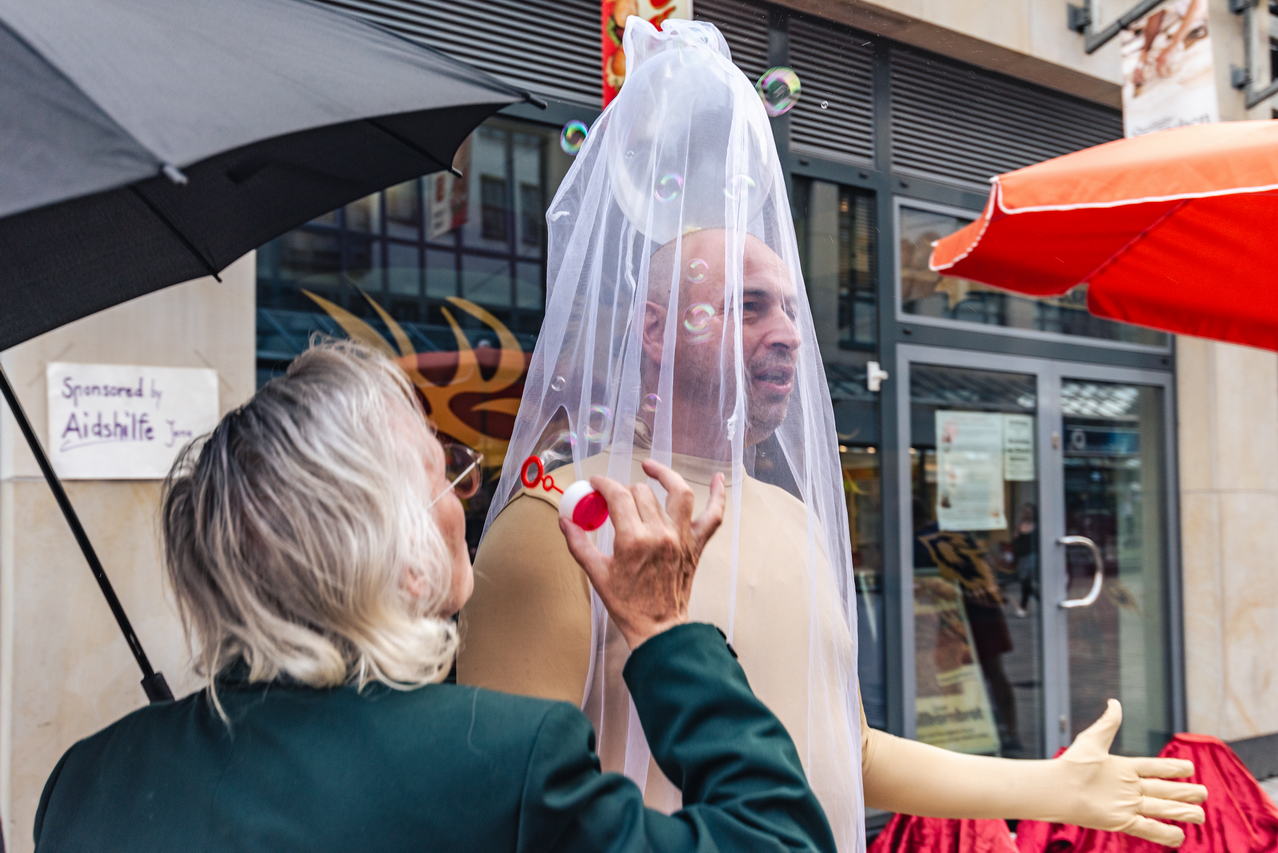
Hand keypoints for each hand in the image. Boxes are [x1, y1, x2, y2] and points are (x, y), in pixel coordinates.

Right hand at [559, 459, 725, 648]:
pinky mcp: (697, 545)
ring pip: (679, 493)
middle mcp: (660, 533)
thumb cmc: (628, 604)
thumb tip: (564, 521)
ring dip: (665, 476)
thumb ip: (579, 544)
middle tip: (615, 498)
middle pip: (643, 493)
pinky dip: (718, 495)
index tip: (596, 484)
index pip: (618, 496)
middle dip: (625, 490)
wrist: (658, 628)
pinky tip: (717, 478)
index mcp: (633, 540)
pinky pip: (714, 515)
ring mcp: (682, 537)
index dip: (604, 484)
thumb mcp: (597, 574)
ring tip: (651, 468)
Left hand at [1057, 699, 1206, 846]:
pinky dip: (1164, 834)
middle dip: (1185, 793)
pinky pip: (1148, 829)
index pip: (1156, 768)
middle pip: (1164, 790)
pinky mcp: (1122, 822)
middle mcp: (1129, 788)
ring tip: (1200, 816)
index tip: (1191, 767)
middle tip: (1204, 793)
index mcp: (1124, 768)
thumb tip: (1114, 702)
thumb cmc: (1072, 764)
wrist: (1058, 788)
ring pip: (1162, 810)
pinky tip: (1180, 837)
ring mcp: (1127, 805)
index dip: (1173, 768)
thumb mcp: (1093, 741)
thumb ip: (1108, 724)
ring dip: (1181, 813)